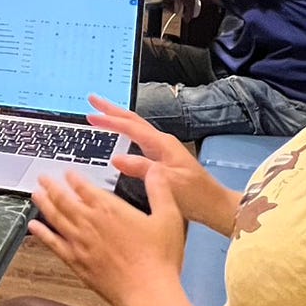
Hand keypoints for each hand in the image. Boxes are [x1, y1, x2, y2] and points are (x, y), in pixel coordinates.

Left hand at [29, 170, 184, 305]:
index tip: (67, 172)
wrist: (148, 293)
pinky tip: (33, 227)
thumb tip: (157, 170)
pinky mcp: (77, 263)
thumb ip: (160, 190)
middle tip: (42, 177)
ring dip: (43, 204)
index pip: (85, 188)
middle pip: (64, 200)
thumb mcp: (168, 217)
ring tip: (35, 194)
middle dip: (52, 186)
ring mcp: (80, 244)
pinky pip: (53, 244)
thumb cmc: (160, 259)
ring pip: (55, 218)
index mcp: (110, 210)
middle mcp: (90, 223)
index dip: (74, 178)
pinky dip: (41, 233)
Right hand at [87, 96, 240, 235]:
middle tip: (93, 100)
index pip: (131, 127)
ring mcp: (163, 149)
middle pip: (133, 121)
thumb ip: (142, 168)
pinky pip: (139, 139)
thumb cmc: (195, 196)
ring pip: (136, 128)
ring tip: (102, 112)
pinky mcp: (163, 158)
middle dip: (112, 109)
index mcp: (162, 144)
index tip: (90, 115)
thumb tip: (116, 158)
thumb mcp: (167, 182)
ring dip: (118, 119)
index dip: (109, 120)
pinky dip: (126, 132)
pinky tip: (121, 135)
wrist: (215, 205)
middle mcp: (162, 142)